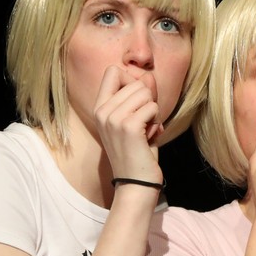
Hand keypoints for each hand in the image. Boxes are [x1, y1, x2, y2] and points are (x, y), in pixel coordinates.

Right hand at [93, 64, 163, 183]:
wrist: (136, 183)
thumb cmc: (137, 152)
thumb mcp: (133, 121)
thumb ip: (139, 98)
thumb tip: (149, 76)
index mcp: (99, 108)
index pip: (112, 71)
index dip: (132, 81)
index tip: (138, 102)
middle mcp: (102, 111)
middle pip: (135, 82)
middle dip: (147, 102)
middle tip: (143, 125)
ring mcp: (113, 118)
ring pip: (145, 93)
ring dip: (153, 112)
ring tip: (146, 131)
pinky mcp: (128, 126)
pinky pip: (152, 107)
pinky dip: (156, 121)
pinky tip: (150, 137)